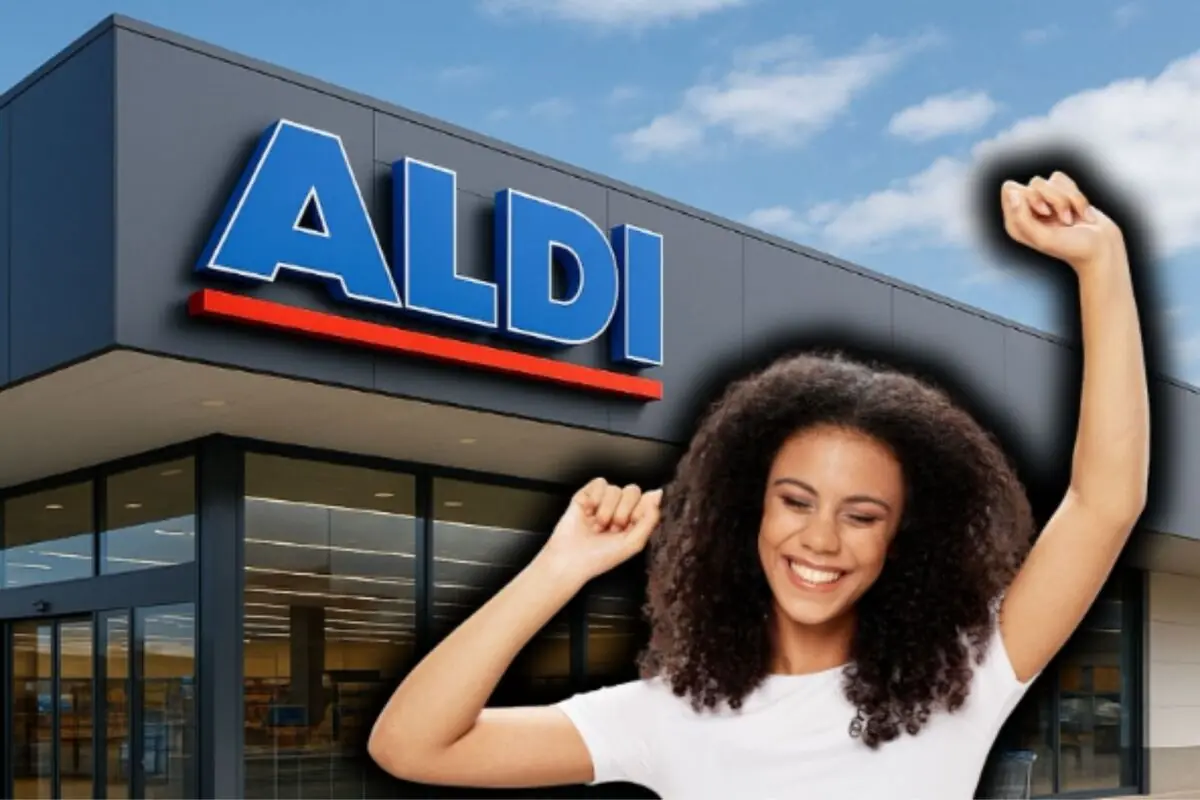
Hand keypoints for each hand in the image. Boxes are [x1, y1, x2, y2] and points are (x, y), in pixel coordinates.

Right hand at [536, 478, 661, 587]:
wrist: (570, 560)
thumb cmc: (600, 557)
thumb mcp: (634, 543)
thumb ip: (650, 518)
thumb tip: (658, 493)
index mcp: (634, 519)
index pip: (647, 500)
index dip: (639, 511)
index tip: (629, 527)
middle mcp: (619, 508)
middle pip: (633, 490)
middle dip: (622, 512)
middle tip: (612, 528)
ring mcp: (602, 501)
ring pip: (615, 488)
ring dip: (606, 510)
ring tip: (597, 526)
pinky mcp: (586, 495)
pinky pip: (599, 483)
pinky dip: (595, 499)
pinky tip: (588, 512)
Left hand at [1001, 172, 1124, 272]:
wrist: (1101, 248)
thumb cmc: (1071, 247)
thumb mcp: (1043, 237)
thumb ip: (1021, 216)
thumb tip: (1011, 192)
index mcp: (1015, 221)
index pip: (1010, 190)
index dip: (1029, 195)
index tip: (1044, 212)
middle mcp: (1027, 210)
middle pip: (1034, 183)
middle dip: (1054, 199)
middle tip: (1064, 221)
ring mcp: (1044, 202)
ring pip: (1051, 181)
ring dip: (1069, 200)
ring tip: (1072, 220)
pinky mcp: (1061, 194)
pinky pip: (1064, 180)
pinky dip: (1077, 197)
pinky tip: (1080, 214)